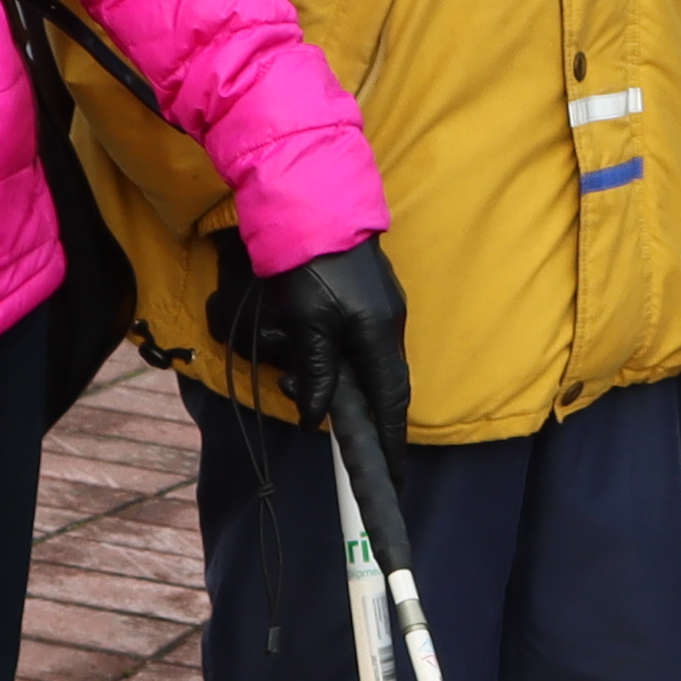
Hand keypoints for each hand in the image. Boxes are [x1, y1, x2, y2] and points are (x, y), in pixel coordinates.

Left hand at [210, 233, 411, 466]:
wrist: (313, 203)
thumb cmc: (311, 262)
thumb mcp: (307, 321)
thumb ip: (315, 371)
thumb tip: (315, 417)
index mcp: (380, 335)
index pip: (391, 403)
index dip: (390, 443)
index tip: (392, 477)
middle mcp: (388, 325)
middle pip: (380, 387)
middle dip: (352, 411)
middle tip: (319, 422)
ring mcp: (381, 310)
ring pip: (361, 364)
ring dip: (328, 377)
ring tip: (287, 375)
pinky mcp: (366, 299)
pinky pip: (354, 343)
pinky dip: (330, 357)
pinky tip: (300, 350)